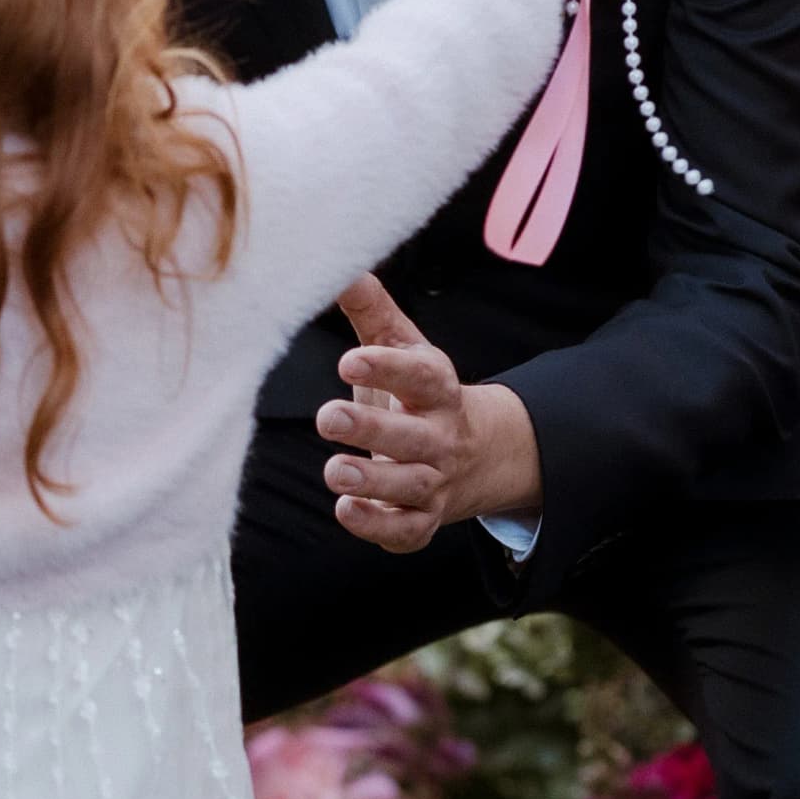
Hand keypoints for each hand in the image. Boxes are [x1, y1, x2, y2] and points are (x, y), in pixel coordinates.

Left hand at [318, 270, 540, 550]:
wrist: (472, 455)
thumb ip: (371, 312)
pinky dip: (378, 526)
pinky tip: (346, 509)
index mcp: (438, 388)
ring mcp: (434, 481)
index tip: (348, 360)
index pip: (422, 376)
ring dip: (374, 480)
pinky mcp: (421, 521)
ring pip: (411, 486)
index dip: (388, 369)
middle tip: (327, 417)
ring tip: (334, 471)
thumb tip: (340, 267)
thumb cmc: (416, 394)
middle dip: (373, 429)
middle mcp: (441, 436)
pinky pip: (407, 531)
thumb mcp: (400, 349)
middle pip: (414, 436)